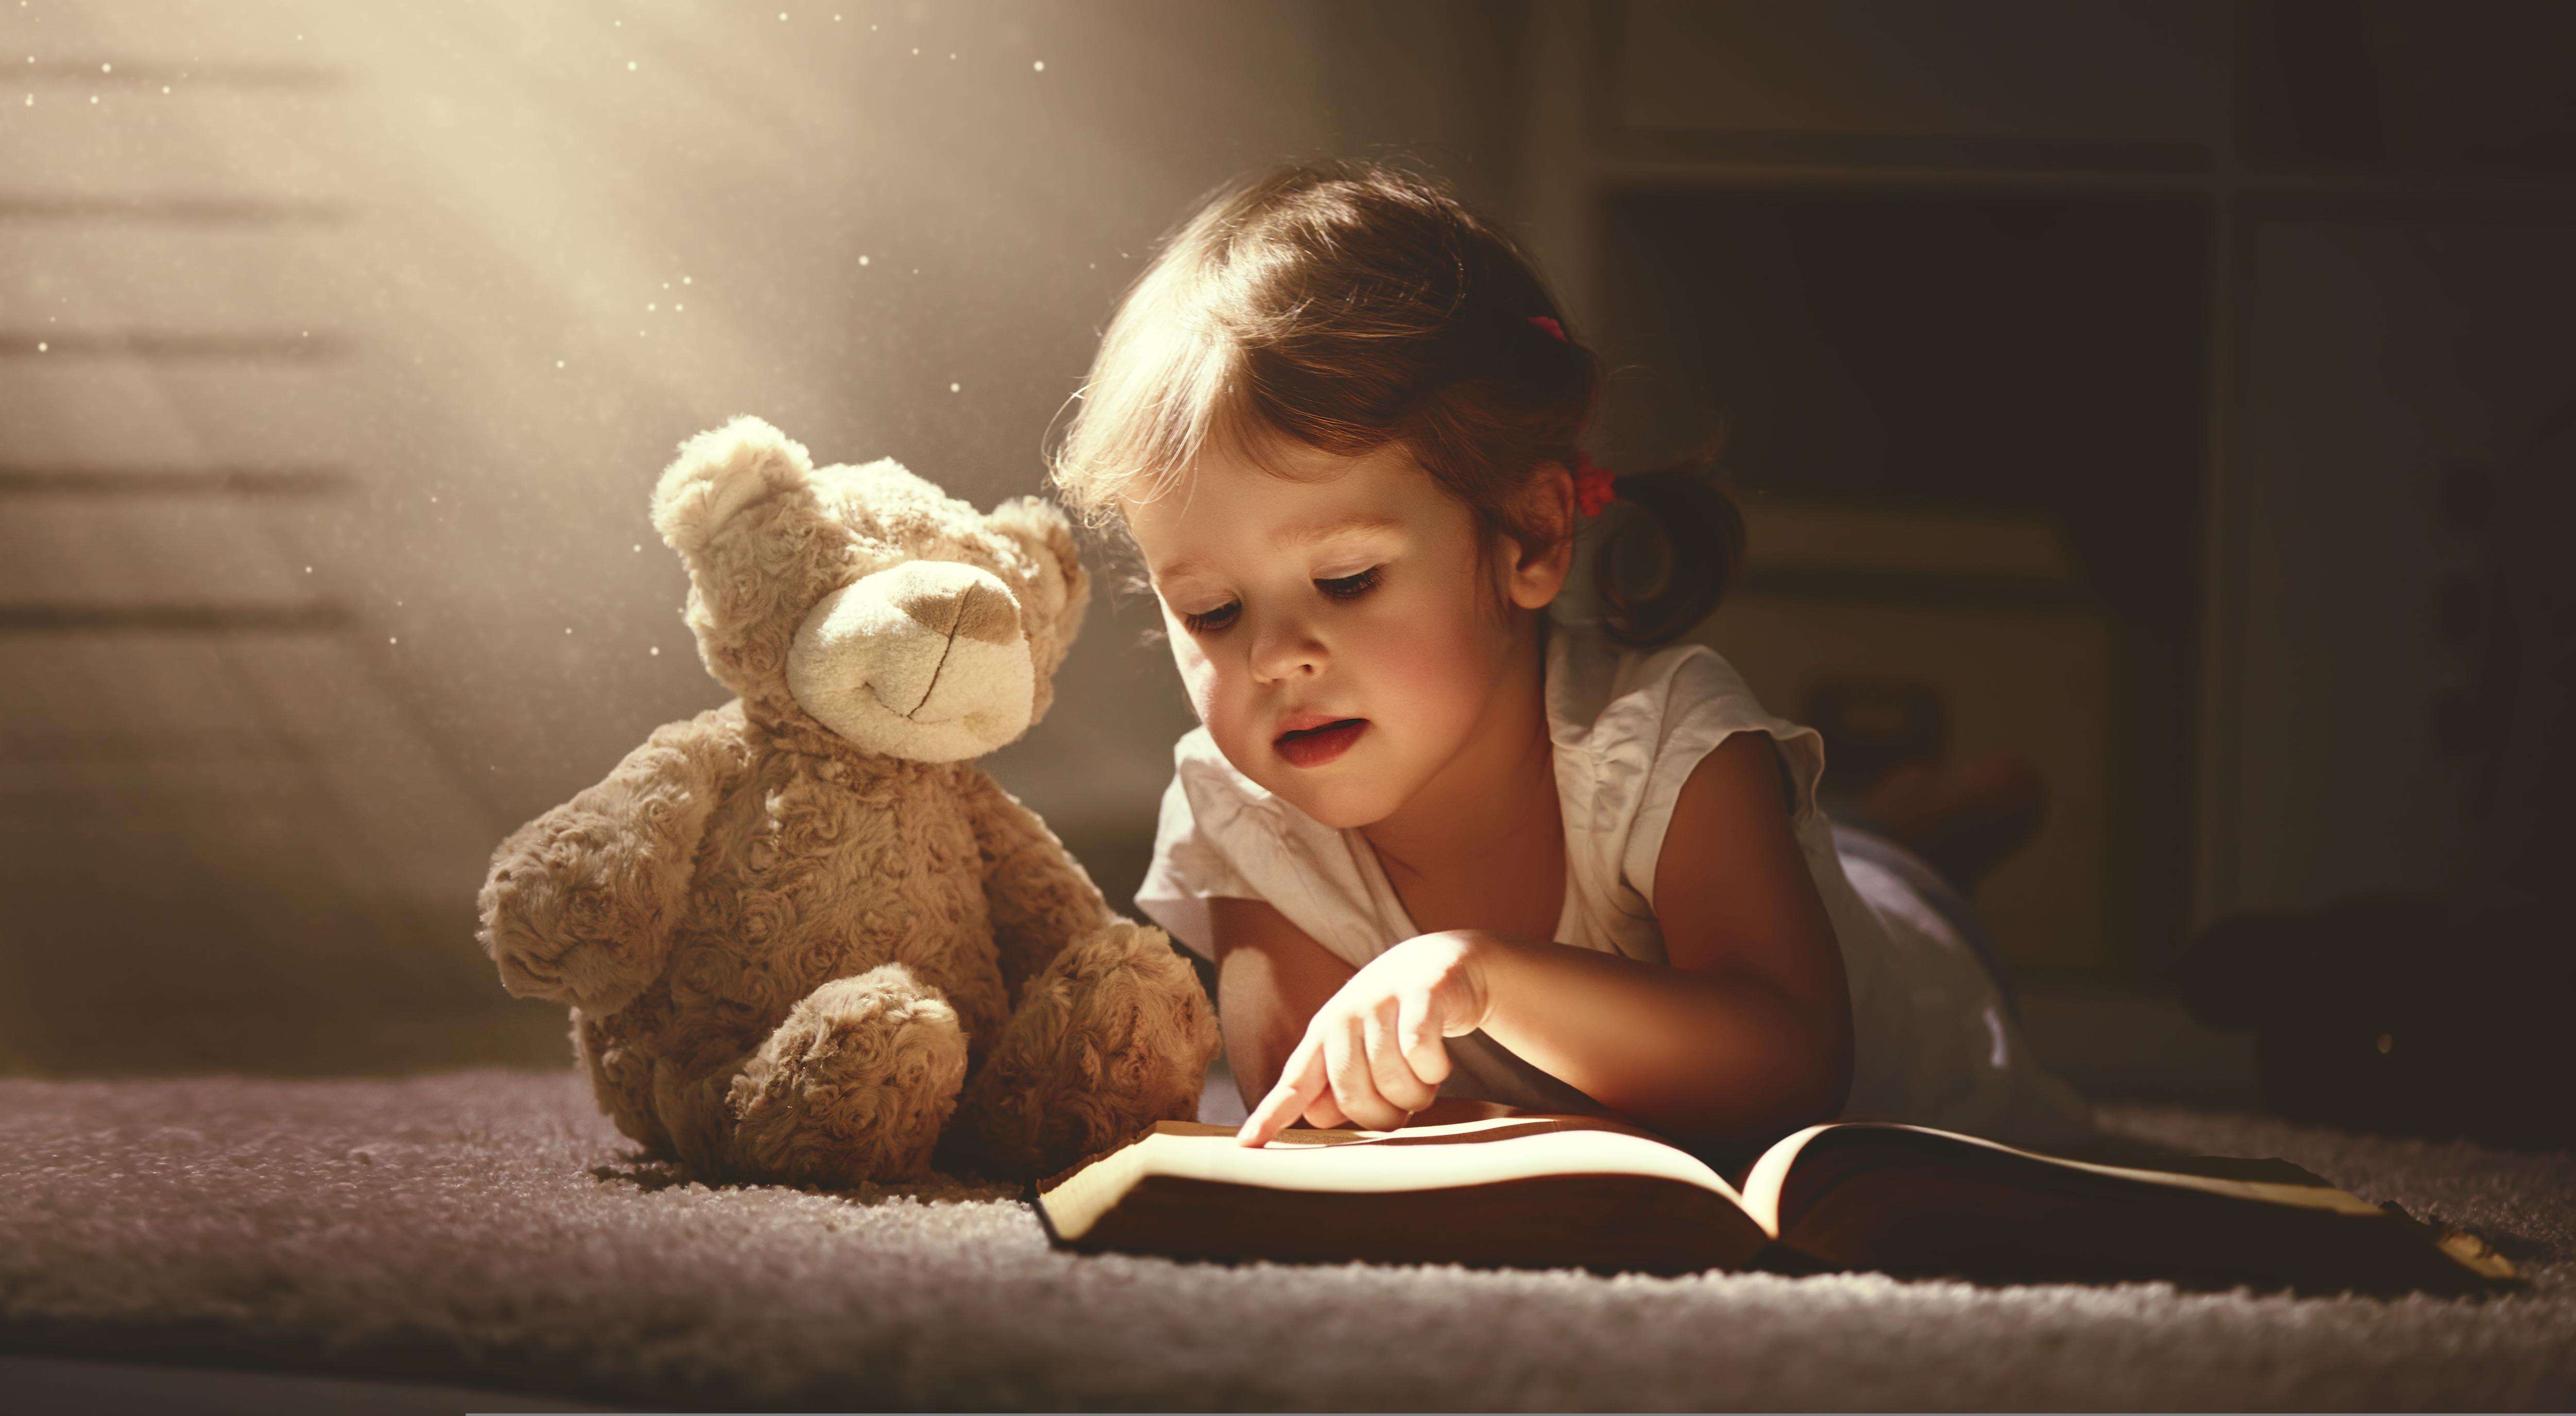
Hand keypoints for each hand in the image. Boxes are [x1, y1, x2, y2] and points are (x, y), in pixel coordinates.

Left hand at [1237, 931, 1493, 1146]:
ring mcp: (1381, 1001)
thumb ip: (1337, 1086)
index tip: (1247, 1145)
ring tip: (1423, 1082)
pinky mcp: (1421, 992)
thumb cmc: (1397, 1020)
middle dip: (1383, 1117)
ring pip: (1393, 1080)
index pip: (1294, 1083)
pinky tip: (1438, 1063)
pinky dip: (1434, 1069)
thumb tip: (1316, 1117)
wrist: (1442, 962)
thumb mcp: (1362, 1051)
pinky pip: (1421, 1053)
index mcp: (1323, 1035)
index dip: (1272, 1115)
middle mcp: (1344, 1015)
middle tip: (1402, 1108)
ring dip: (1416, 1095)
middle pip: (1352, 1096)